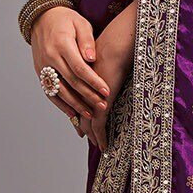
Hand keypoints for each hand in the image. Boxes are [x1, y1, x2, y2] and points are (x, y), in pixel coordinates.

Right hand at [31, 5, 109, 125]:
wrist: (41, 17)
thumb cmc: (66, 20)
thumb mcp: (80, 23)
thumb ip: (87, 41)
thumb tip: (91, 58)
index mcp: (61, 44)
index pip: (79, 68)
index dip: (93, 82)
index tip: (106, 91)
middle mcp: (50, 57)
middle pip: (71, 82)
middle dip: (88, 96)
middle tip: (102, 106)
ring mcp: (42, 66)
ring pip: (59, 90)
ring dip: (75, 104)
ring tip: (89, 114)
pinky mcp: (39, 71)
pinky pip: (49, 91)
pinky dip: (60, 104)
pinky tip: (72, 113)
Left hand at [79, 0, 137, 152]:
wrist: (115, 46)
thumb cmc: (113, 46)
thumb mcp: (102, 56)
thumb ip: (99, 66)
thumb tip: (100, 67)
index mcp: (80, 78)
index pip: (77, 98)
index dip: (78, 110)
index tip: (80, 119)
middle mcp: (81, 90)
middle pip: (79, 112)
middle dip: (82, 125)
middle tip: (85, 136)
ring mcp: (89, 97)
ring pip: (87, 122)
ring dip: (92, 135)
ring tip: (99, 145)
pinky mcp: (99, 103)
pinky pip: (98, 125)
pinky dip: (100, 136)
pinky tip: (104, 146)